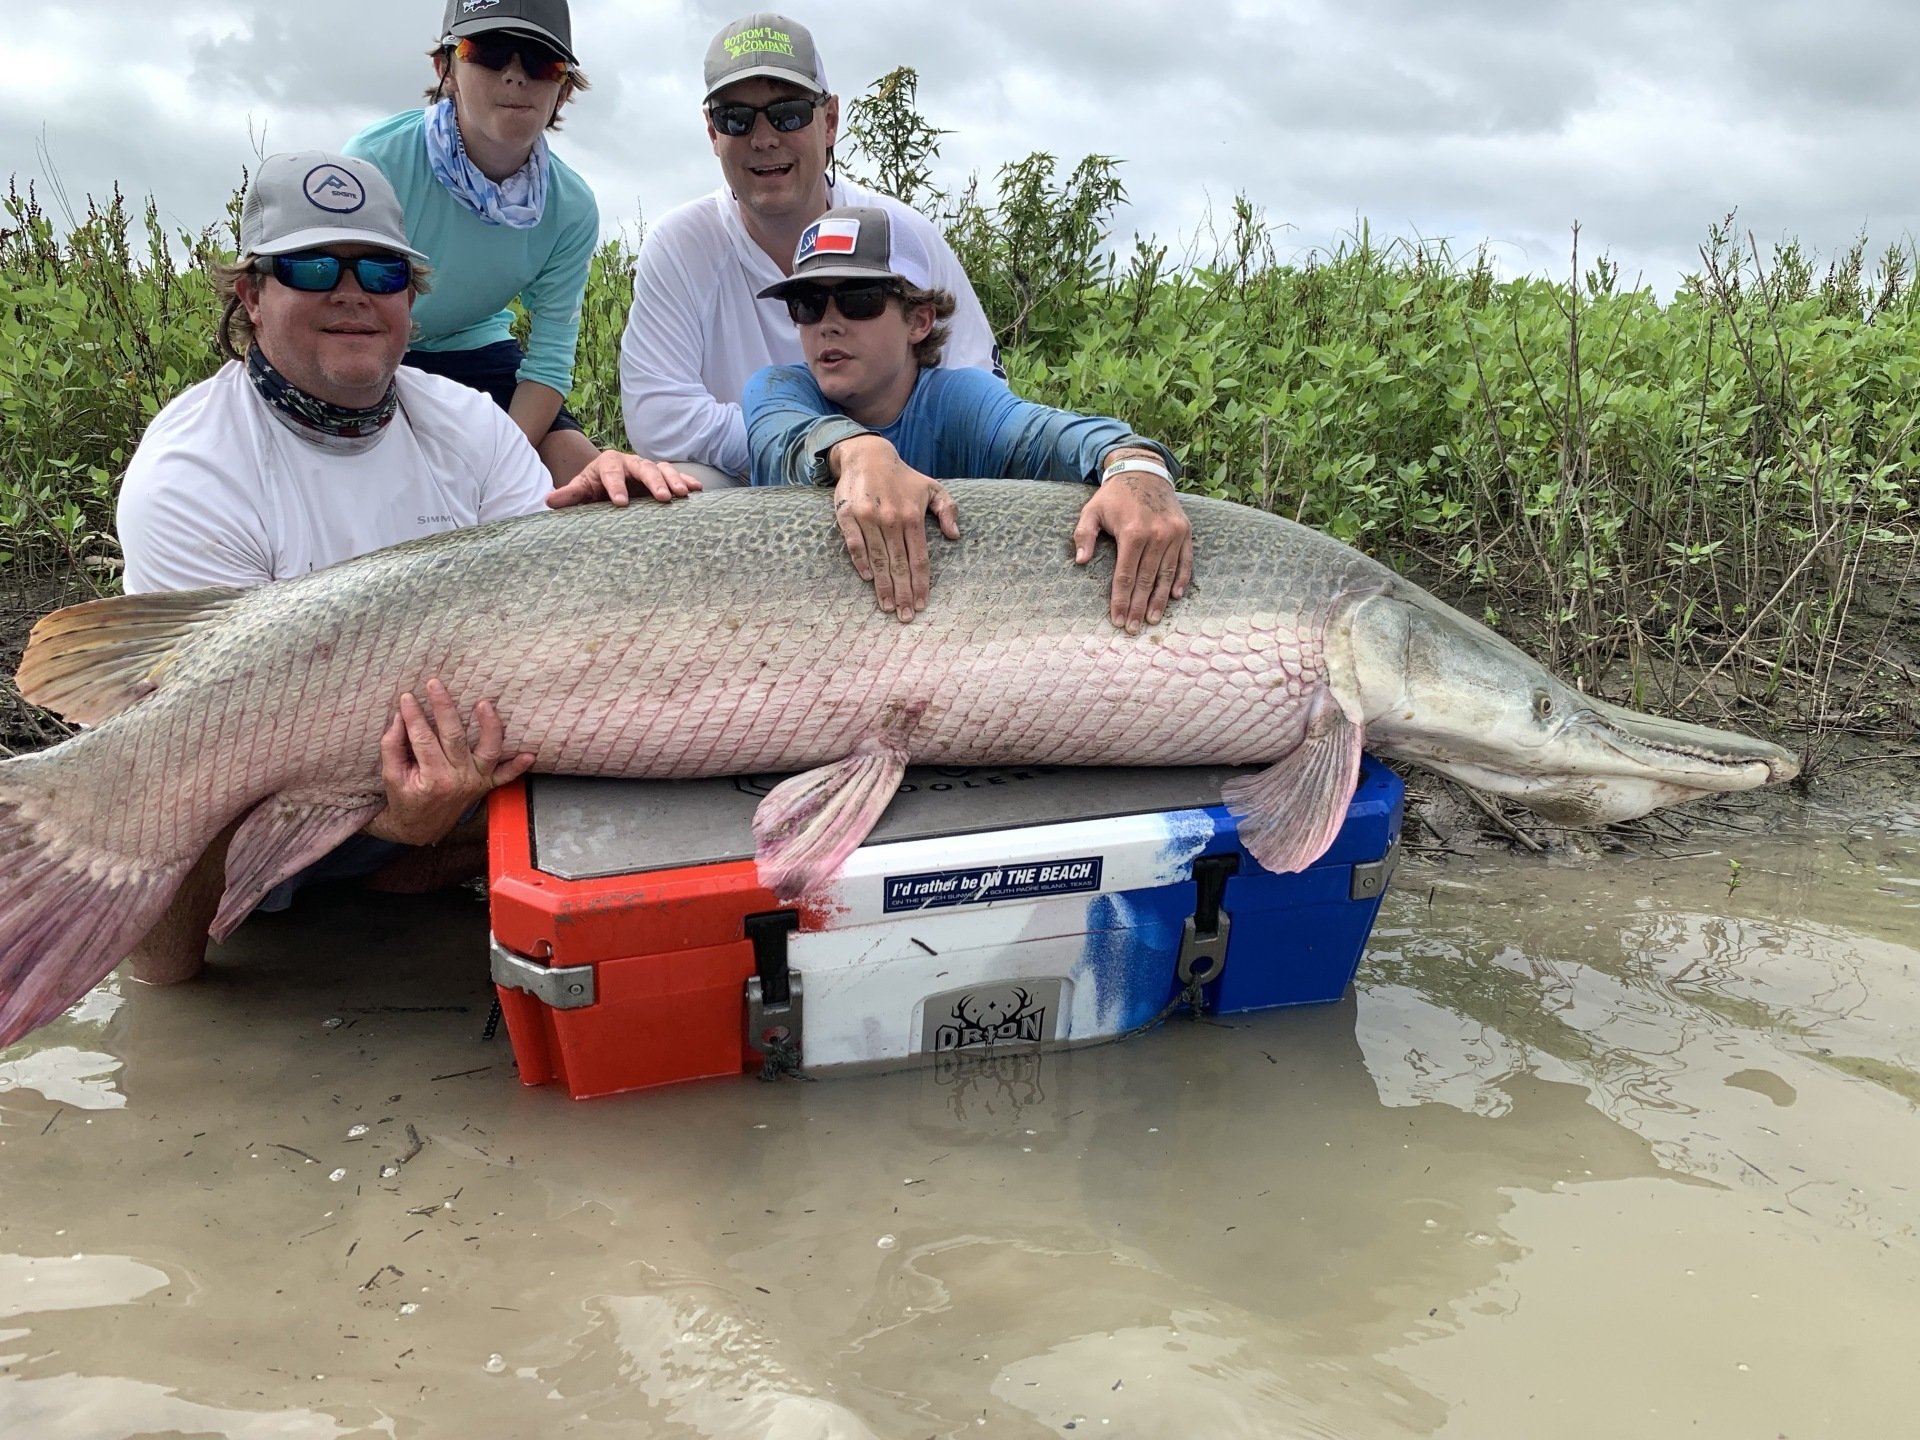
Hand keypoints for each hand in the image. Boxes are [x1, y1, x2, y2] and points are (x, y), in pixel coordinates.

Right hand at [364, 678, 534, 845]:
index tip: (407, 697)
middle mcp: (458, 779)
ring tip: (484, 704)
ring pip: (488, 751)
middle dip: (444, 708)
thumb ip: (392, 746)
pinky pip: (506, 776)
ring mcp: (476, 782)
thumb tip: (399, 716)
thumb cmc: (405, 799)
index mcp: (432, 778)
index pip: (423, 739)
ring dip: (489, 727)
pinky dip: (518, 766)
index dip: (414, 716)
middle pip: (454, 737)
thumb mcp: (391, 776)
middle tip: (435, 685)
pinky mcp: (485, 785)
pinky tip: (529, 754)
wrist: (420, 828)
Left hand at [547, 452, 701, 508]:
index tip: (620, 503)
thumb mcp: (581, 491)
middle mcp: (630, 462)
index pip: (612, 472)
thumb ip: (569, 495)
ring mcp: (648, 468)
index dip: (616, 486)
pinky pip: (676, 476)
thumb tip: (548, 501)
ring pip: (662, 469)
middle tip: (662, 498)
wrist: (607, 484)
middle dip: (654, 482)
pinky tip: (698, 490)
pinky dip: (687, 481)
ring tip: (683, 495)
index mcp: (608, 463)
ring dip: (674, 481)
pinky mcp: (661, 477)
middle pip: (643, 467)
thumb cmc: (594, 489)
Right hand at [830, 436, 960, 620]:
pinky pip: (855, 545)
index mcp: (912, 516)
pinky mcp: (847, 516)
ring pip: (878, 560)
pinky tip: (868, 579)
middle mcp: (891, 519)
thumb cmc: (902, 476)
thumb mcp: (932, 487)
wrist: (867, 455)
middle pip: (899, 564)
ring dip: (883, 586)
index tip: (922, 603)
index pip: (919, 558)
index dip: (921, 583)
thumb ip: (947, 510)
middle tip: (906, 616)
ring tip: (888, 606)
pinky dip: (861, 563)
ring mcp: (867, 518)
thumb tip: (955, 536)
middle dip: (903, 593)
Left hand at [1072, 469, 1193, 632]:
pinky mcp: (1185, 532)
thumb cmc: (1114, 496)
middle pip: (1146, 580)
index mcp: (1132, 533)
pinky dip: (1180, 579)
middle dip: (1139, 607)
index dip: (1121, 600)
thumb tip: (1080, 562)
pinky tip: (1175, 597)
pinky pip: (1185, 561)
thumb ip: (1083, 535)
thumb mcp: (1091, 511)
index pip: (1125, 576)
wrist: (1143, 472)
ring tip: (1153, 620)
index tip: (1118, 619)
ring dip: (1160, 600)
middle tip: (1134, 629)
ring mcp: (1173, 534)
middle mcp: (1156, 535)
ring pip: (1166, 574)